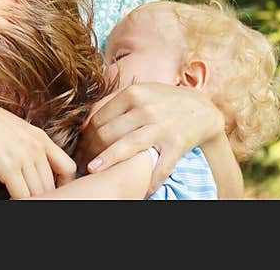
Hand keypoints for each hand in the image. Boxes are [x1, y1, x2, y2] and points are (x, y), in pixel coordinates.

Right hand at [0, 89, 76, 198]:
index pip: (69, 168)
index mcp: (41, 137)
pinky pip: (22, 196)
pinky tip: (8, 200)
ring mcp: (24, 157)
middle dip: (45, 196)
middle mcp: (37, 147)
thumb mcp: (14, 129)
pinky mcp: (7, 167)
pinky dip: (18, 202)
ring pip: (39, 193)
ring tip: (20, 200)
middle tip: (33, 199)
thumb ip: (27, 145)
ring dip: (30, 200)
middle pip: (53, 185)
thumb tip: (29, 165)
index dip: (64, 184)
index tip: (51, 191)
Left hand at [77, 83, 223, 195]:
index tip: (78, 148)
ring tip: (92, 171)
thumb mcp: (137, 91)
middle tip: (82, 163)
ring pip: (127, 147)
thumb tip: (84, 125)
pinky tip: (135, 189)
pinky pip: (158, 167)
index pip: (99, 118)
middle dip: (90, 150)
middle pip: (108, 133)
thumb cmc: (162, 100)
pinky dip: (146, 181)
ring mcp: (161, 128)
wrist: (200, 108)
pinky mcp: (176, 145)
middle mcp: (146, 109)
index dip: (84, 136)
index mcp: (132, 94)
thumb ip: (110, 103)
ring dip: (107, 161)